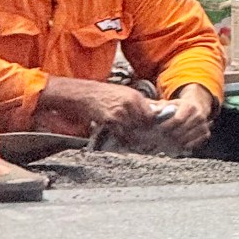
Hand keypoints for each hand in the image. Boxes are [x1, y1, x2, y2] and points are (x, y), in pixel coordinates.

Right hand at [36, 77, 155, 141]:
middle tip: (144, 141)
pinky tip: (123, 142)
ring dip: (134, 138)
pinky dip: (123, 140)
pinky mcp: (110, 119)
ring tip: (134, 143)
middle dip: (144, 133)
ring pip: (133, 131)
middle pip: (144, 124)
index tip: (152, 132)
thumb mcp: (124, 94)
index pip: (151, 115)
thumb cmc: (103, 94)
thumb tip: (153, 112)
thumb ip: (138, 104)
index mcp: (136, 96)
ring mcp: (121, 111)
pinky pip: (121, 134)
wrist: (85, 94)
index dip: (152, 125)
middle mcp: (130, 103)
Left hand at [154, 84, 215, 151]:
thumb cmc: (180, 106)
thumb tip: (151, 111)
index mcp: (190, 106)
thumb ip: (161, 106)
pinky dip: (184, 148)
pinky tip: (175, 148)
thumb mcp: (171, 103)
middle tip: (159, 140)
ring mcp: (204, 125)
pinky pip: (194, 144)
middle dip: (169, 136)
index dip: (167, 126)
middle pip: (182, 130)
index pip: (177, 119)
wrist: (198, 106)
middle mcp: (199, 115)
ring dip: (175, 144)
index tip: (158, 130)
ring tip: (164, 146)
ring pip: (187, 139)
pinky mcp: (206, 133)